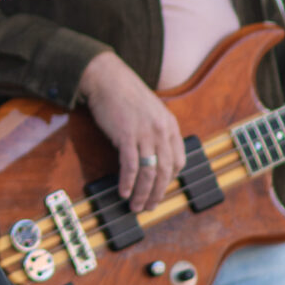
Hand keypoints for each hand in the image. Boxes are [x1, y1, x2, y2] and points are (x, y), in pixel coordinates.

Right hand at [79, 50, 182, 213]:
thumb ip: (156, 132)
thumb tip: (153, 155)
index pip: (179, 162)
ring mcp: (145, 133)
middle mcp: (161, 131)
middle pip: (165, 171)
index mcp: (170, 126)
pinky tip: (124, 191)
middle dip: (158, 194)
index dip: (169, 180)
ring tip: (136, 206)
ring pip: (150, 172)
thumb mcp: (151, 112)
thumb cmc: (125, 94)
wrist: (106, 77)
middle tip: (149, 207)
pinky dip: (128, 182)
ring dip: (143, 194)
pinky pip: (131, 166)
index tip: (160, 190)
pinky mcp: (126, 135)